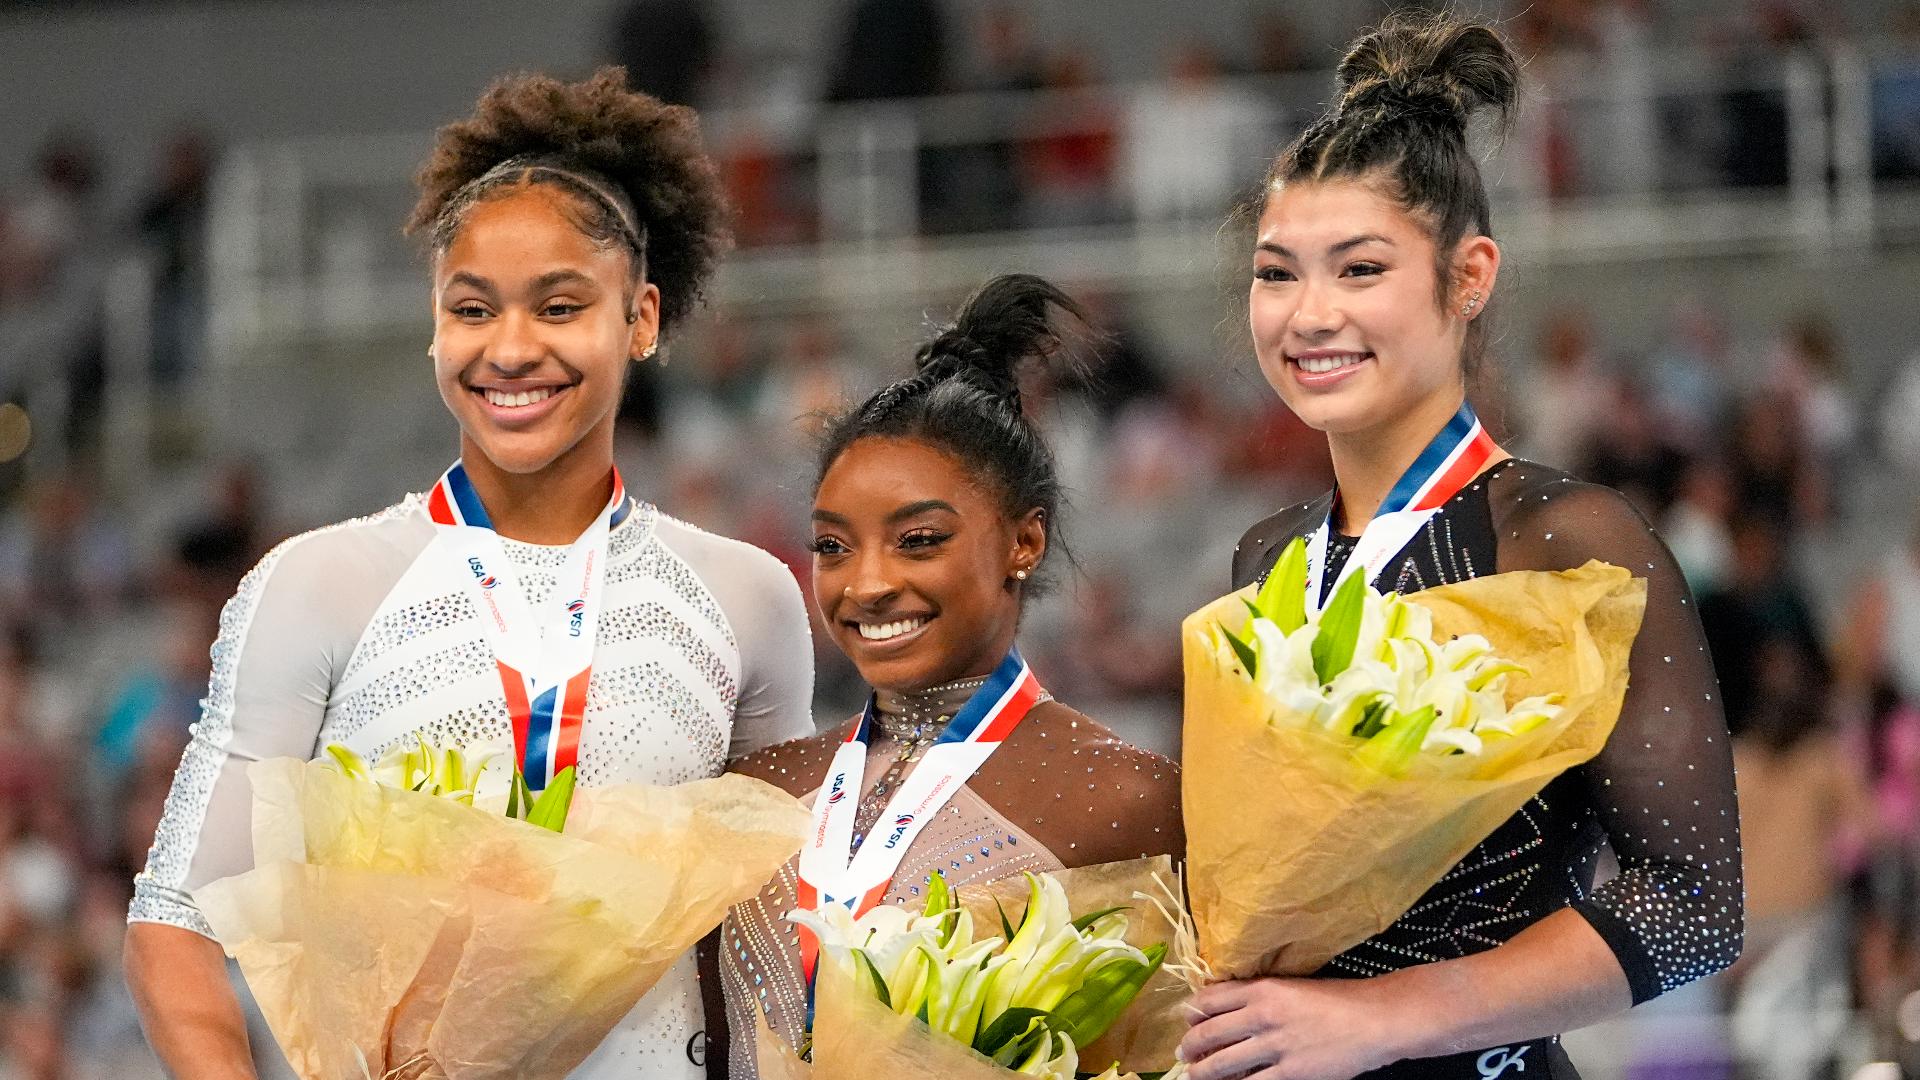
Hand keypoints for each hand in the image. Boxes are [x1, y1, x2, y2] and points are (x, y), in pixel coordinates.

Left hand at [1176, 976, 1407, 1079]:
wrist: (1375, 1019)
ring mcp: (1274, 1046)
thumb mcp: (1294, 985)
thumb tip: (1233, 1004)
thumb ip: (1262, 994)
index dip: (1193, 1011)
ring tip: (1194, 1075)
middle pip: (1209, 1032)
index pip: (1210, 999)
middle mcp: (1262, 1015)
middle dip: (1190, 1045)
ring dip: (1202, 1071)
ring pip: (1222, 1063)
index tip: (1187, 1019)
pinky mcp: (1290, 1073)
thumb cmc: (1339, 999)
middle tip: (1182, 1052)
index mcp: (1262, 989)